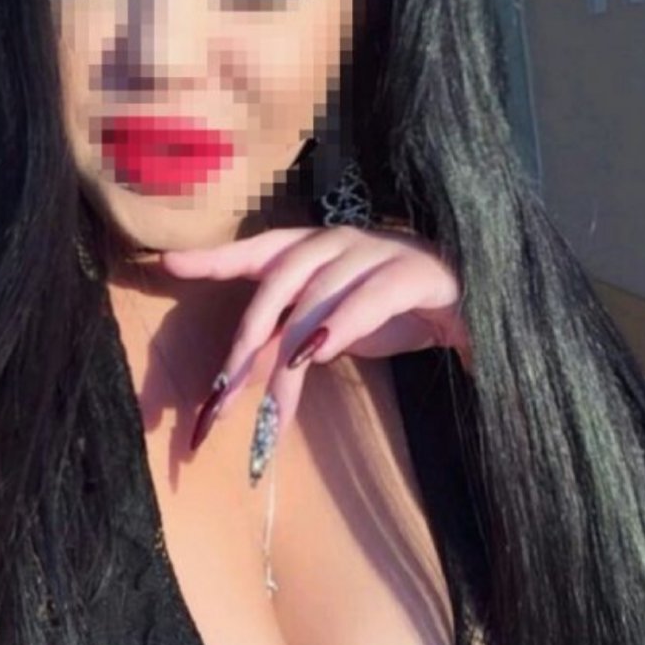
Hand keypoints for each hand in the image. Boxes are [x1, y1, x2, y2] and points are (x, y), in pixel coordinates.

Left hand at [160, 225, 471, 483]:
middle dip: (247, 339)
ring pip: (316, 295)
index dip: (216, 256)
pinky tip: (320, 355)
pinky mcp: (415, 274)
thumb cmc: (398, 310)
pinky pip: (368, 298)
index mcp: (316, 251)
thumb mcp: (332, 327)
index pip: (259, 250)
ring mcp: (377, 252)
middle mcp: (339, 242)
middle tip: (223, 394)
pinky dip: (340, 327)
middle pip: (278, 281)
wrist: (476, 305)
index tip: (168, 263)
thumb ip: (288, 342)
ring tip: (272, 401)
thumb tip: (241, 377)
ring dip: (289, 351)